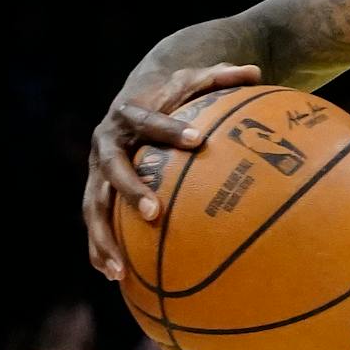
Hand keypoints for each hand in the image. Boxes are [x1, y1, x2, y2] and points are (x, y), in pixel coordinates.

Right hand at [84, 62, 262, 278]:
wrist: (133, 100)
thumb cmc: (175, 94)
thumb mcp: (196, 79)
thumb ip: (222, 77)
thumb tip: (255, 70)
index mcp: (130, 113)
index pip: (149, 120)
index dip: (170, 129)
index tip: (197, 140)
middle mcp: (106, 144)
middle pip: (113, 168)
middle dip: (131, 190)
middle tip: (155, 213)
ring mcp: (97, 171)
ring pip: (94, 206)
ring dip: (103, 237)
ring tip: (120, 269)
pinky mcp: (96, 193)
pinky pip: (98, 224)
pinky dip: (102, 250)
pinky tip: (118, 279)